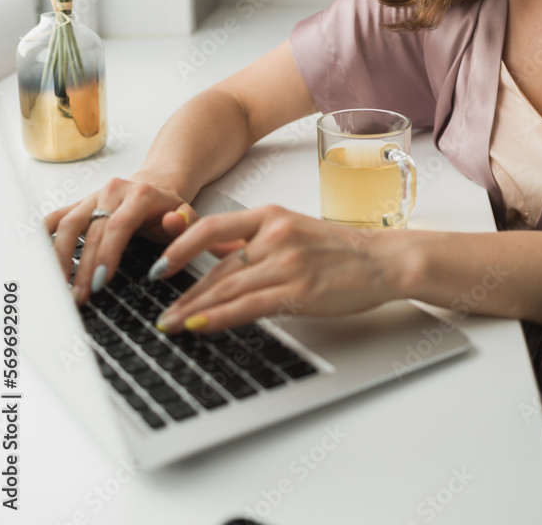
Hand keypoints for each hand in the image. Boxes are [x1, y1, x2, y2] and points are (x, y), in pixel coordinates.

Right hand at [44, 174, 200, 306]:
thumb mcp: (188, 215)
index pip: (118, 225)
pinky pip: (56, 218)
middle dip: (84, 266)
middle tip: (80, 296)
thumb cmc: (171, 207)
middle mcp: (112, 191)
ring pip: (67, 224)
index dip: (107, 254)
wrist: (157, 185)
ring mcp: (93, 197)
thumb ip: (184, 222)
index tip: (100, 281)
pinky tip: (40, 260)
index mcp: (139, 194)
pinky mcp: (80, 204)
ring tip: (60, 287)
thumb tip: (173, 222)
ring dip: (60, 257)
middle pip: (90, 230)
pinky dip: (44, 238)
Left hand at [150, 204, 406, 334]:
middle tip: (161, 310)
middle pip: (216, 266)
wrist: (382, 260)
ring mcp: (287, 263)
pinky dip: (219, 317)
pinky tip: (200, 326)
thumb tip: (216, 249)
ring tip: (173, 324)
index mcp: (271, 215)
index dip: (179, 248)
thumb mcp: (292, 229)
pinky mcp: (299, 291)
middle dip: (183, 292)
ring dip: (194, 310)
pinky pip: (248, 306)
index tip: (159, 267)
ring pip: (227, 287)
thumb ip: (254, 238)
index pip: (212, 227)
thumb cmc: (339, 249)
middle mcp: (275, 235)